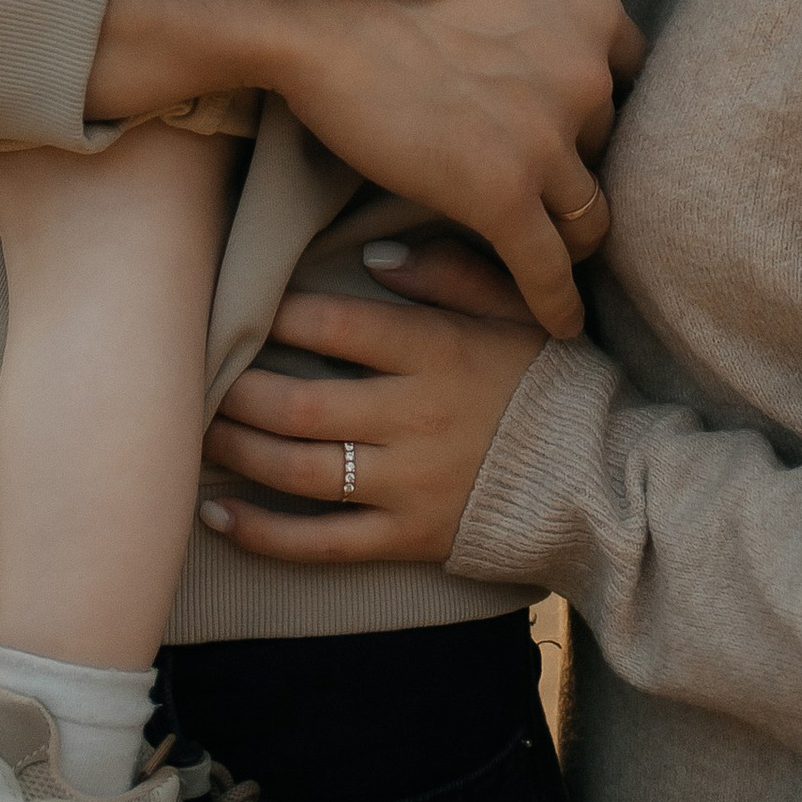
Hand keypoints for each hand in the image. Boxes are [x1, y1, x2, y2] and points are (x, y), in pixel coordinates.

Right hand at [90, 0, 636, 337]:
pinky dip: (557, 303)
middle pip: (606, 148)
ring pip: (589, 218)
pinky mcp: (504, 195)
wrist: (325, 14)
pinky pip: (548, 269)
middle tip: (556, 200)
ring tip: (563, 266)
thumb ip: (541, 23)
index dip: (606, 115)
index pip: (633, 81)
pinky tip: (561, 325)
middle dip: (580, 173)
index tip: (589, 140)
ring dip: (575, 243)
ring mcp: (548, 139)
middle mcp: (587, 75)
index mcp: (591, 14)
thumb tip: (544, 55)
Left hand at [200, 275, 551, 566]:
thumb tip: (373, 256)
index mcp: (438, 354)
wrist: (603, 481)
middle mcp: (414, 419)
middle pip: (301, 405)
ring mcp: (407, 486)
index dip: (281, 314)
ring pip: (299, 471)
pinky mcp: (406, 540)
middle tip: (198, 374)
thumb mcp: (518, 311)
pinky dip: (262, 533)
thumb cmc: (553, 384)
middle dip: (239, 390)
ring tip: (199, 432)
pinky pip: (320, 544)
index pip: (340, 327)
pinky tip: (216, 514)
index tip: (244, 301)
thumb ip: (451, 274)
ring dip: (238, 452)